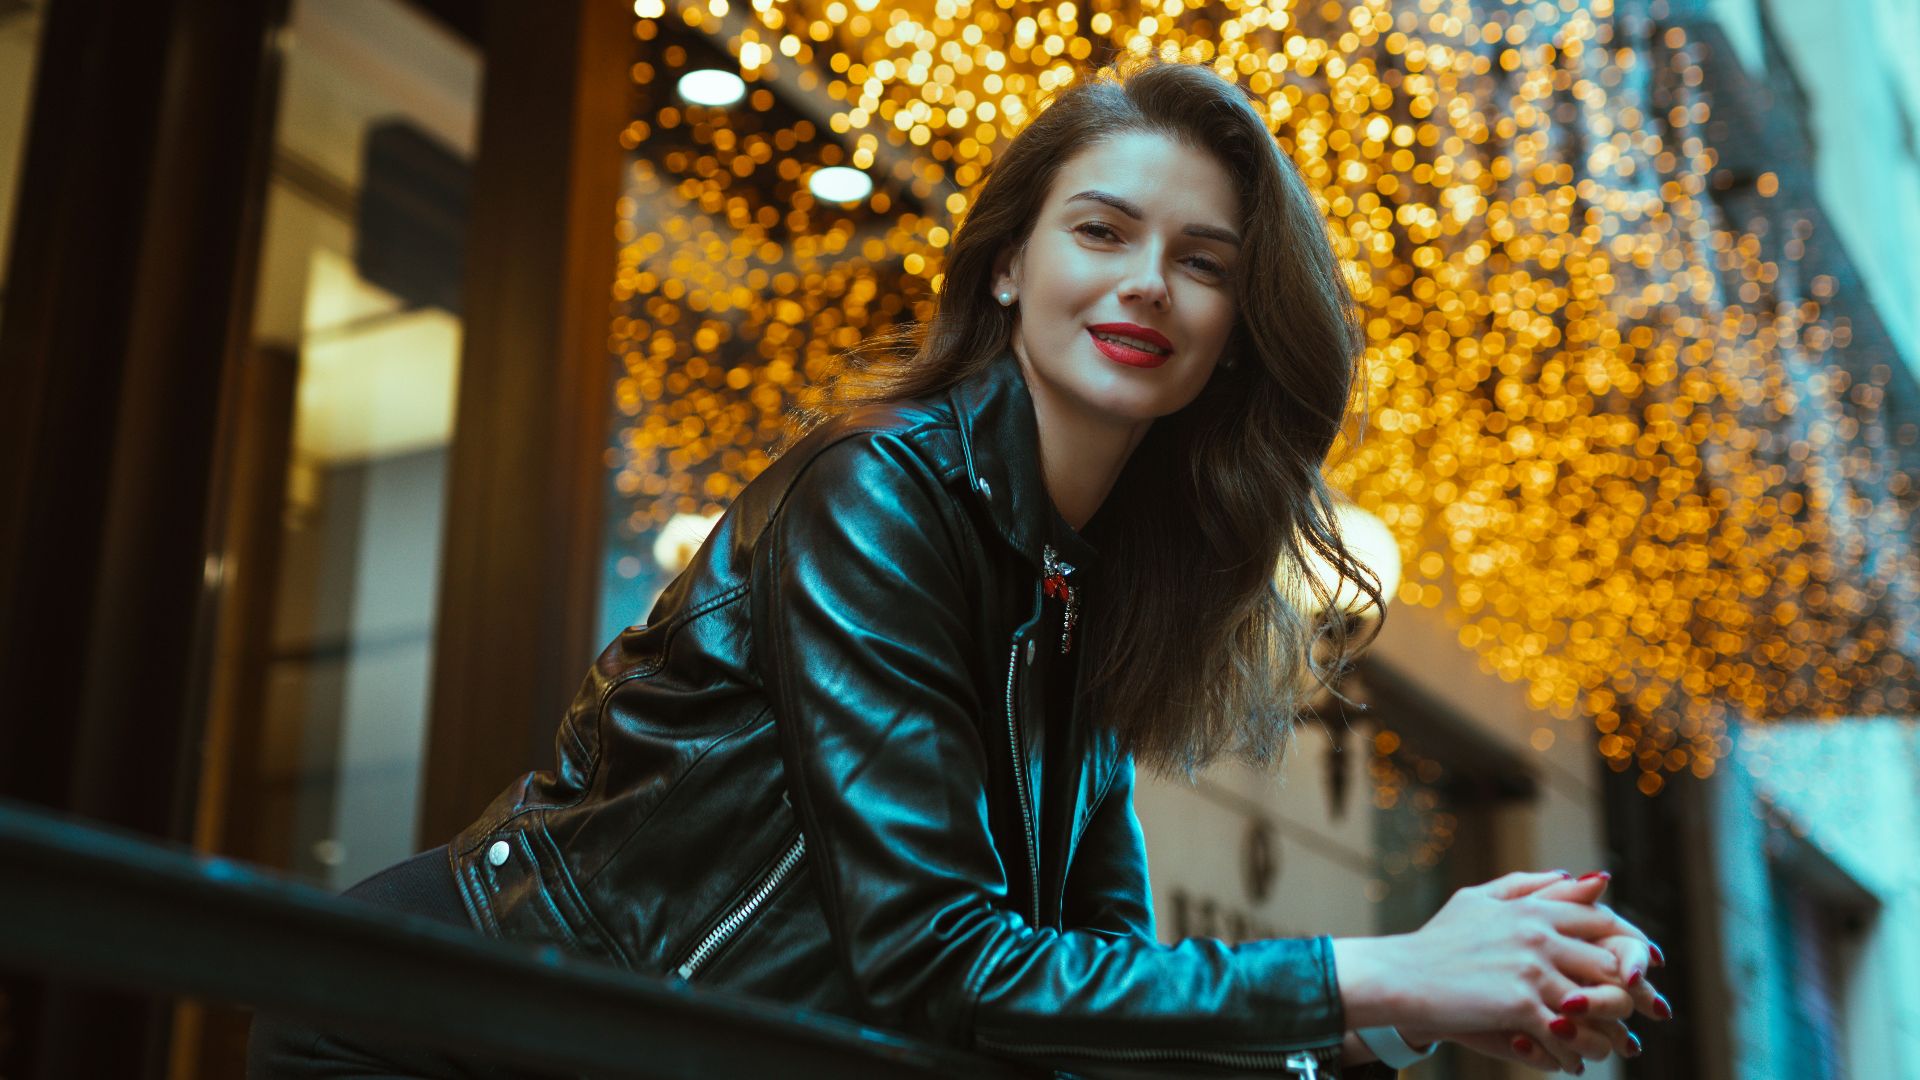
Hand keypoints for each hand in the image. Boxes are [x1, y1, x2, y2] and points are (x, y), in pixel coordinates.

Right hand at [1424, 871, 1672, 1072]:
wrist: (1401, 975)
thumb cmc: (1437, 940)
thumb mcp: (1480, 899)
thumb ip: (1531, 886)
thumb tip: (1584, 878)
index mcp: (1533, 908)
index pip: (1603, 921)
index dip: (1632, 944)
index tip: (1645, 969)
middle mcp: (1539, 934)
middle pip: (1611, 963)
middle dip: (1631, 994)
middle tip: (1640, 1017)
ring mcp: (1531, 969)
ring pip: (1597, 1004)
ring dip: (1608, 1032)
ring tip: (1608, 1049)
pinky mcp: (1519, 1003)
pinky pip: (1566, 1034)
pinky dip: (1573, 1054)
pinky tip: (1571, 1064)